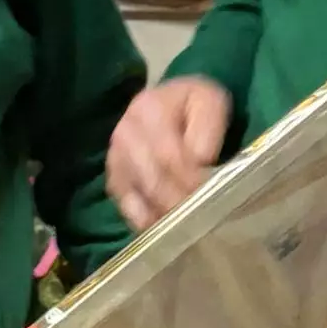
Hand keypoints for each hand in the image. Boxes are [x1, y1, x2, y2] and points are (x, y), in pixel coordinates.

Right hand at [107, 78, 232, 232]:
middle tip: (202, 217)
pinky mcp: (114, 178)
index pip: (170, 154)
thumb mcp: (209, 102)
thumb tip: (201, 159)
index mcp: (148, 108)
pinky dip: (145, 219)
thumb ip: (208, 125)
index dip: (191, 179)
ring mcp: (115, 157)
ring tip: (188, 225)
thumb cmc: (192, 107)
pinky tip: (164, 226)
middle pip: (153, 178)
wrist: (168, 104)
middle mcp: (125, 133)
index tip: (212, 195)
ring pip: (139, 194)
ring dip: (164, 213)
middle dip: (178, 200)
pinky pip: (126, 205)